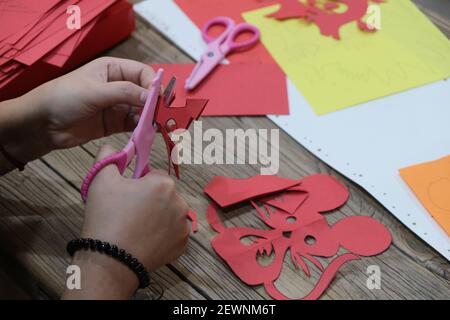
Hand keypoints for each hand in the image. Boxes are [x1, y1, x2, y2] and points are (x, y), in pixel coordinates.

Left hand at [0, 57, 153, 165]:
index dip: (153, 85)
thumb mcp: (95, 91)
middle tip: (164, 115)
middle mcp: (118, 86)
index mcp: (113, 70)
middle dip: (156, 103)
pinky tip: (148, 133)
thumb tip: (152, 96)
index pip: (142, 73)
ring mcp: (117, 106)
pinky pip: (134, 124)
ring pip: (142, 110)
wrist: (42, 124)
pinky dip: (143, 128)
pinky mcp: (115, 123)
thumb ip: (125, 92)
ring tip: (159, 126)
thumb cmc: (64, 98)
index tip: (160, 99)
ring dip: (151, 117)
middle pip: (145, 92)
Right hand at [63, 145, 190, 299]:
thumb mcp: (100, 180)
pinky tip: (147, 240)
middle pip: (165, 194)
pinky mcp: (183, 245)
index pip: (154, 176)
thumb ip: (108, 156)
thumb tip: (114, 147)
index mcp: (164, 183)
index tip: (127, 197)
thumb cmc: (106, 217)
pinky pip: (175, 233)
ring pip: (171, 213)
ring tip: (138, 229)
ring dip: (160, 216)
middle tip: (130, 214)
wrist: (109, 260)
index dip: (139, 184)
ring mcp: (183, 225)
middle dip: (151, 200)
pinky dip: (164, 234)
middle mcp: (180, 202)